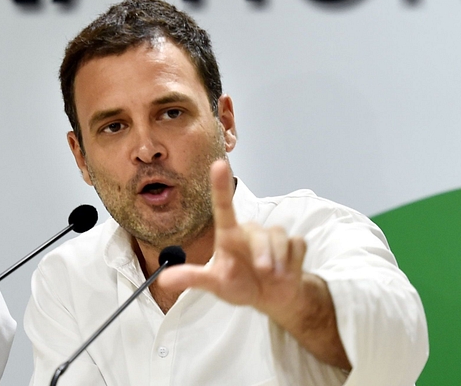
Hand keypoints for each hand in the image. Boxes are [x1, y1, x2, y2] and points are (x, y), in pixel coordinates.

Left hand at [158, 159, 307, 321]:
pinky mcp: (294, 243)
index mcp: (230, 236)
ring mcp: (273, 236)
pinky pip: (297, 245)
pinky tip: (287, 272)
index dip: (221, 185)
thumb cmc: (240, 285)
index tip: (219, 164)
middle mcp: (250, 232)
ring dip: (278, 259)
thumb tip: (163, 280)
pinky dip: (293, 262)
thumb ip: (193, 279)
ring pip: (279, 238)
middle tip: (264, 272)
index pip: (223, 207)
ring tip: (274, 276)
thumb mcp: (215, 285)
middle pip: (259, 232)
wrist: (272, 297)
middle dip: (263, 253)